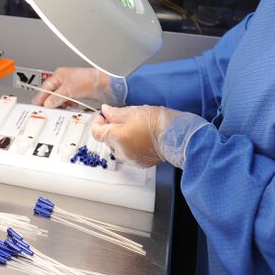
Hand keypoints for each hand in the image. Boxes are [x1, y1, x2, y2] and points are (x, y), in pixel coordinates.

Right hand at [33, 67, 107, 107]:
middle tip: (47, 110)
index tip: (37, 106)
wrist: (105, 84)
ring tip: (60, 109)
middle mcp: (64, 80)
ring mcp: (71, 86)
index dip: (40, 97)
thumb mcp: (68, 90)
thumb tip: (47, 104)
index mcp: (59, 75)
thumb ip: (56, 98)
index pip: (45, 88)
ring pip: (60, 98)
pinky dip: (67, 104)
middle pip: (52, 93)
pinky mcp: (77, 92)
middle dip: (50, 102)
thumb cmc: (89, 80)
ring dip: (60, 104)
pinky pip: (68, 100)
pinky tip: (70, 106)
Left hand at [91, 104, 208, 168]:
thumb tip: (106, 111)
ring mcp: (131, 159)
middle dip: (110, 129)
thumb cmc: (159, 123)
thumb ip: (116, 113)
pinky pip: (129, 154)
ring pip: (118, 148)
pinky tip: (140, 136)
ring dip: (120, 138)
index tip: (102, 116)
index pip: (96, 132)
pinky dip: (130, 146)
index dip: (97, 122)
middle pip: (107, 140)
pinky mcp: (141, 163)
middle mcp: (122, 151)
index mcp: (117, 137)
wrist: (178, 136)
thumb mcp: (134, 111)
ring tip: (132, 126)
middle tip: (119, 118)